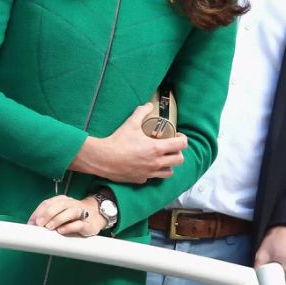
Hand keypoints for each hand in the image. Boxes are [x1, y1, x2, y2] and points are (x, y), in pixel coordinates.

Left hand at [28, 194, 103, 236]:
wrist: (97, 215)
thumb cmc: (73, 216)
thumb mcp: (60, 213)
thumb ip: (47, 216)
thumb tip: (31, 225)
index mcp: (63, 200)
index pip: (49, 202)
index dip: (39, 211)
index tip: (32, 222)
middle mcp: (72, 204)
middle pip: (59, 205)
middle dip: (48, 214)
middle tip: (39, 224)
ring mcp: (81, 212)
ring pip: (69, 212)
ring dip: (58, 219)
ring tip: (49, 227)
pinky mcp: (87, 223)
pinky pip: (79, 224)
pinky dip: (70, 227)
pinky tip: (62, 230)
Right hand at [71, 103, 187, 183]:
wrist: (102, 159)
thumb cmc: (117, 141)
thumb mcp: (131, 123)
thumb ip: (142, 112)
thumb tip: (148, 105)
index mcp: (157, 148)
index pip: (181, 145)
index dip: (182, 139)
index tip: (177, 136)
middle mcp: (156, 162)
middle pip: (179, 160)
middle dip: (178, 152)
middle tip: (170, 146)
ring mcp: (149, 173)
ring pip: (169, 172)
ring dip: (169, 164)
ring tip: (162, 156)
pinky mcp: (141, 179)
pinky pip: (153, 177)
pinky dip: (154, 171)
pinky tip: (147, 164)